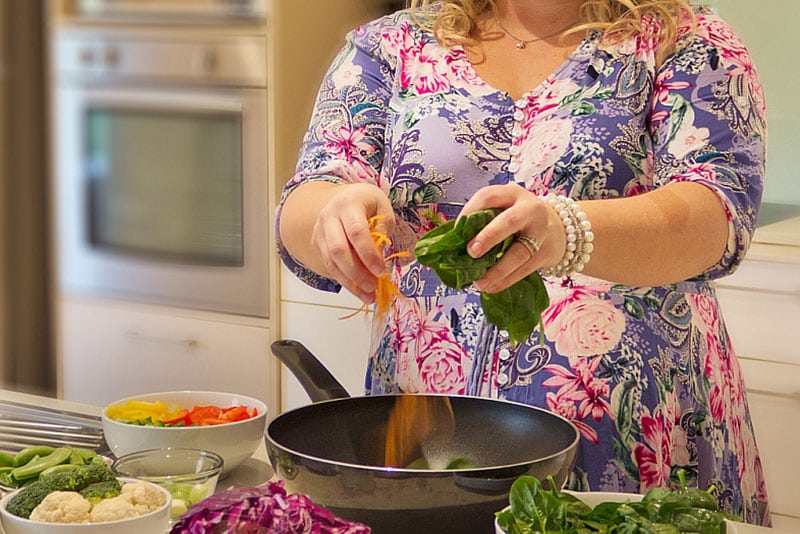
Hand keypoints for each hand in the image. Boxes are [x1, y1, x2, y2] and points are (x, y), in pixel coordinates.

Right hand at [311, 183, 395, 302]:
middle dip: (356, 272)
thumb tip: (378, 265)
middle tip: (372, 286)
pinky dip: (344, 281)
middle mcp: (329, 216)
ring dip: (349, 282)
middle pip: (338, 249)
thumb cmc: (367, 204)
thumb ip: (381, 235)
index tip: (381, 271)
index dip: (368, 254)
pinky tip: (358, 290)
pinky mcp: (317, 243)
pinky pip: (328, 265)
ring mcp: (320, 230)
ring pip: (331, 261)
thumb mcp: (383, 211)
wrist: (345, 198)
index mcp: (348, 203)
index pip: (356, 232)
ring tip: (367, 295)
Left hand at [460, 184, 564, 292]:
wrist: (560, 228)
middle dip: (488, 237)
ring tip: (479, 282)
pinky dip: (506, 280)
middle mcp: (530, 209)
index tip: (456, 233)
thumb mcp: (504, 209)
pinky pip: (524, 269)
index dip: (469, 213)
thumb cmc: (519, 220)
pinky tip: (492, 286)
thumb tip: (454, 244)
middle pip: (510, 221)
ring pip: (519, 252)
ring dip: (497, 270)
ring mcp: (541, 231)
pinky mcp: (546, 252)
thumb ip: (482, 220)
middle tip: (471, 252)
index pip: (488, 197)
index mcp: (512, 194)